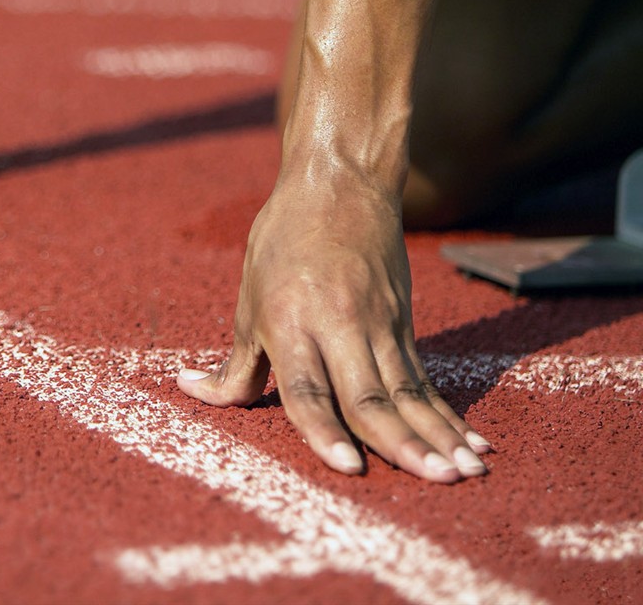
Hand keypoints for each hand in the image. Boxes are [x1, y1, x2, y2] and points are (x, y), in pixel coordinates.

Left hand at [179, 173, 491, 480]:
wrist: (339, 184)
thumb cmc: (281, 241)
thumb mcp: (248, 299)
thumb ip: (234, 363)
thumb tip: (193, 393)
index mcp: (290, 322)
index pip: (308, 388)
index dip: (325, 430)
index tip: (350, 468)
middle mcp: (338, 327)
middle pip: (369, 397)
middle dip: (402, 445)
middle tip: (434, 481)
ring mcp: (378, 327)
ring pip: (407, 393)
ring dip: (437, 437)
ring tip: (466, 474)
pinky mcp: (403, 325)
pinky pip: (424, 380)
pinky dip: (448, 416)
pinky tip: (472, 444)